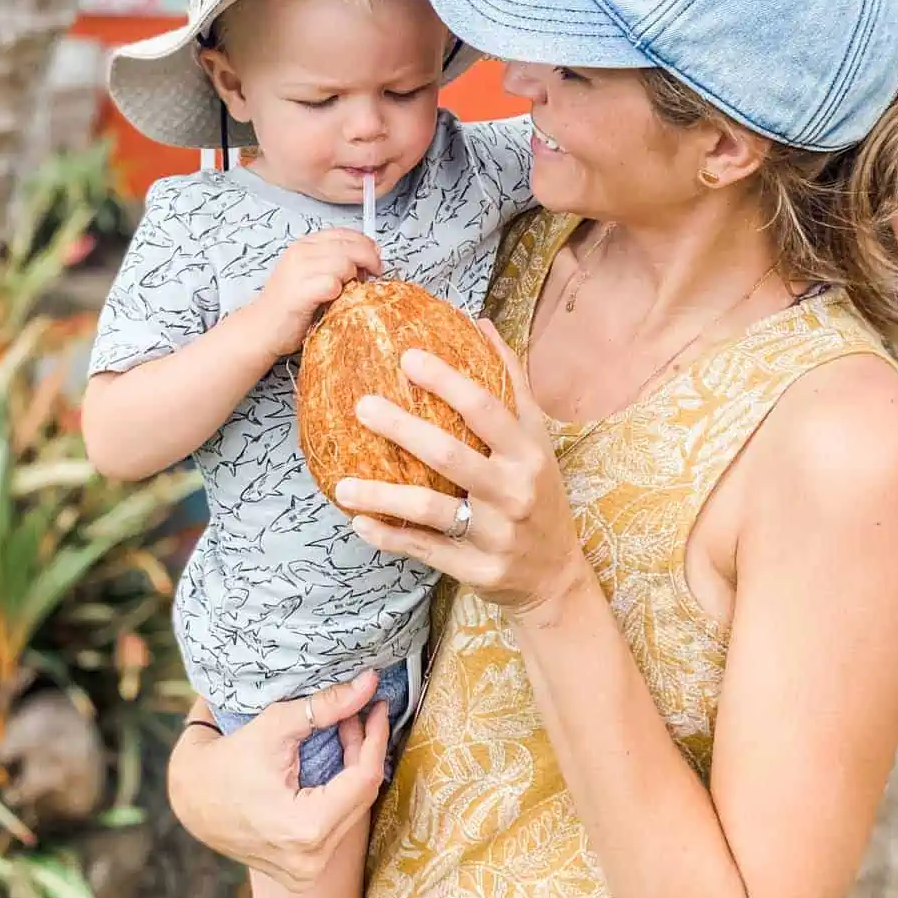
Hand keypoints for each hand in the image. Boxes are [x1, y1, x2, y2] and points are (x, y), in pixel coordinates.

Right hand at [166, 676, 389, 889]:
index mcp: (306, 830)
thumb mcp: (276, 726)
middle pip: (361, 796)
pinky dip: (340, 790)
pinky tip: (335, 759)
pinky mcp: (300, 871)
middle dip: (364, 749)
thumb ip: (327, 705)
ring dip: (354, 768)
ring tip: (345, 728)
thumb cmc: (227, 759)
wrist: (188, 798)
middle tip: (359, 711)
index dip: (375, 737)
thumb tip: (369, 682)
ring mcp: (305, 872)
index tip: (378, 705)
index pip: (364, 779)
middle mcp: (310, 862)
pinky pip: (336, 824)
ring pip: (352, 811)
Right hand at [254, 229, 382, 357]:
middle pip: (349, 245)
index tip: (375, 256)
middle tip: (375, 274)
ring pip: (344, 263)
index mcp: (304, 245)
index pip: (344, 233)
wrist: (261, 330)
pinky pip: (333, 284)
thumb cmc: (290, 306)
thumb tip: (371, 256)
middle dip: (368, 259)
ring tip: (351, 291)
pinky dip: (340, 293)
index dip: (365, 243)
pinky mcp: (301, 291)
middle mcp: (301, 252)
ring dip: (354, 277)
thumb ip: (334, 262)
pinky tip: (335, 300)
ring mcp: (299, 270)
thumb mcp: (311, 275)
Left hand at [334, 321, 590, 617]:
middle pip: (451, 454)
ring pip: (429, 509)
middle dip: (402, 428)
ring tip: (342, 485)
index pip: (485, 408)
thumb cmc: (539, 491)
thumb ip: (511, 382)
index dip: (446, 380)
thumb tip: (479, 323)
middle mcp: (514, 490)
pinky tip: (358, 522)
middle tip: (361, 405)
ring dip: (382, 495)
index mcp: (528, 452)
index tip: (406, 356)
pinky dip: (390, 536)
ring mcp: (495, 533)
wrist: (555, 574)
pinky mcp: (477, 568)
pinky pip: (425, 550)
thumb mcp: (537, 437)